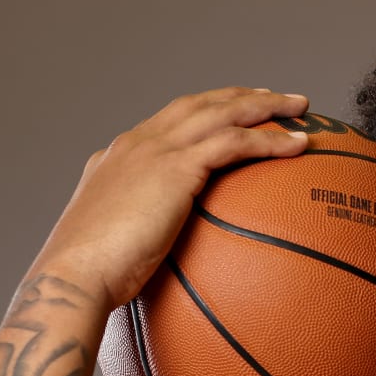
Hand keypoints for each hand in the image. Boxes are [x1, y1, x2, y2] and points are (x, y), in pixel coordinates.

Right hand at [31, 87, 311, 308]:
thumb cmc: (88, 280)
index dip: (206, 110)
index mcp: (119, 156)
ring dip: (267, 105)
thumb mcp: (112, 248)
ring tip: (302, 107)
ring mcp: (155, 151)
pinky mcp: (175, 168)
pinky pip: (235, 143)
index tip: (233, 110)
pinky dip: (269, 139)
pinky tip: (299, 145)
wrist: (73, 275)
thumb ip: (135, 240)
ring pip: (223, 112)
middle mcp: (137, 143)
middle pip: (200, 103)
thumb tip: (152, 262)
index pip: (170, 120)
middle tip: (277, 97)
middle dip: (241, 95)